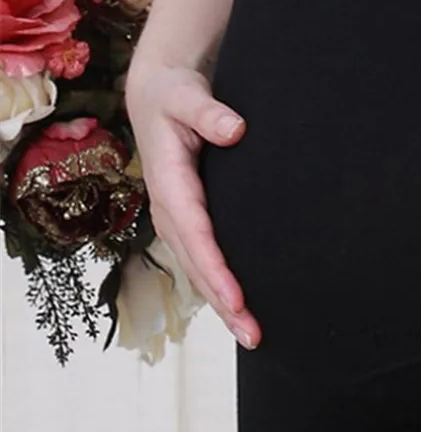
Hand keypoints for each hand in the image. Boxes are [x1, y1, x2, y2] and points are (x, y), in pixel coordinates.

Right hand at [124, 60, 260, 348]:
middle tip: (254, 335)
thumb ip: (208, 112)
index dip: (215, 268)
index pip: (196, 234)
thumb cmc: (175, 95)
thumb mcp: (187, 95)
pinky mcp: (187, 223)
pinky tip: (241, 312)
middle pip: (197, 265)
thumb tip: (235, 129)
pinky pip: (203, 262)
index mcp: (169, 182)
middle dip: (223, 303)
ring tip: (253, 337)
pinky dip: (221, 289)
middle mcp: (169, 209)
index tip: (238, 298)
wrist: (156, 96)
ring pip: (199, 271)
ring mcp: (177, 220)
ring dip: (224, 306)